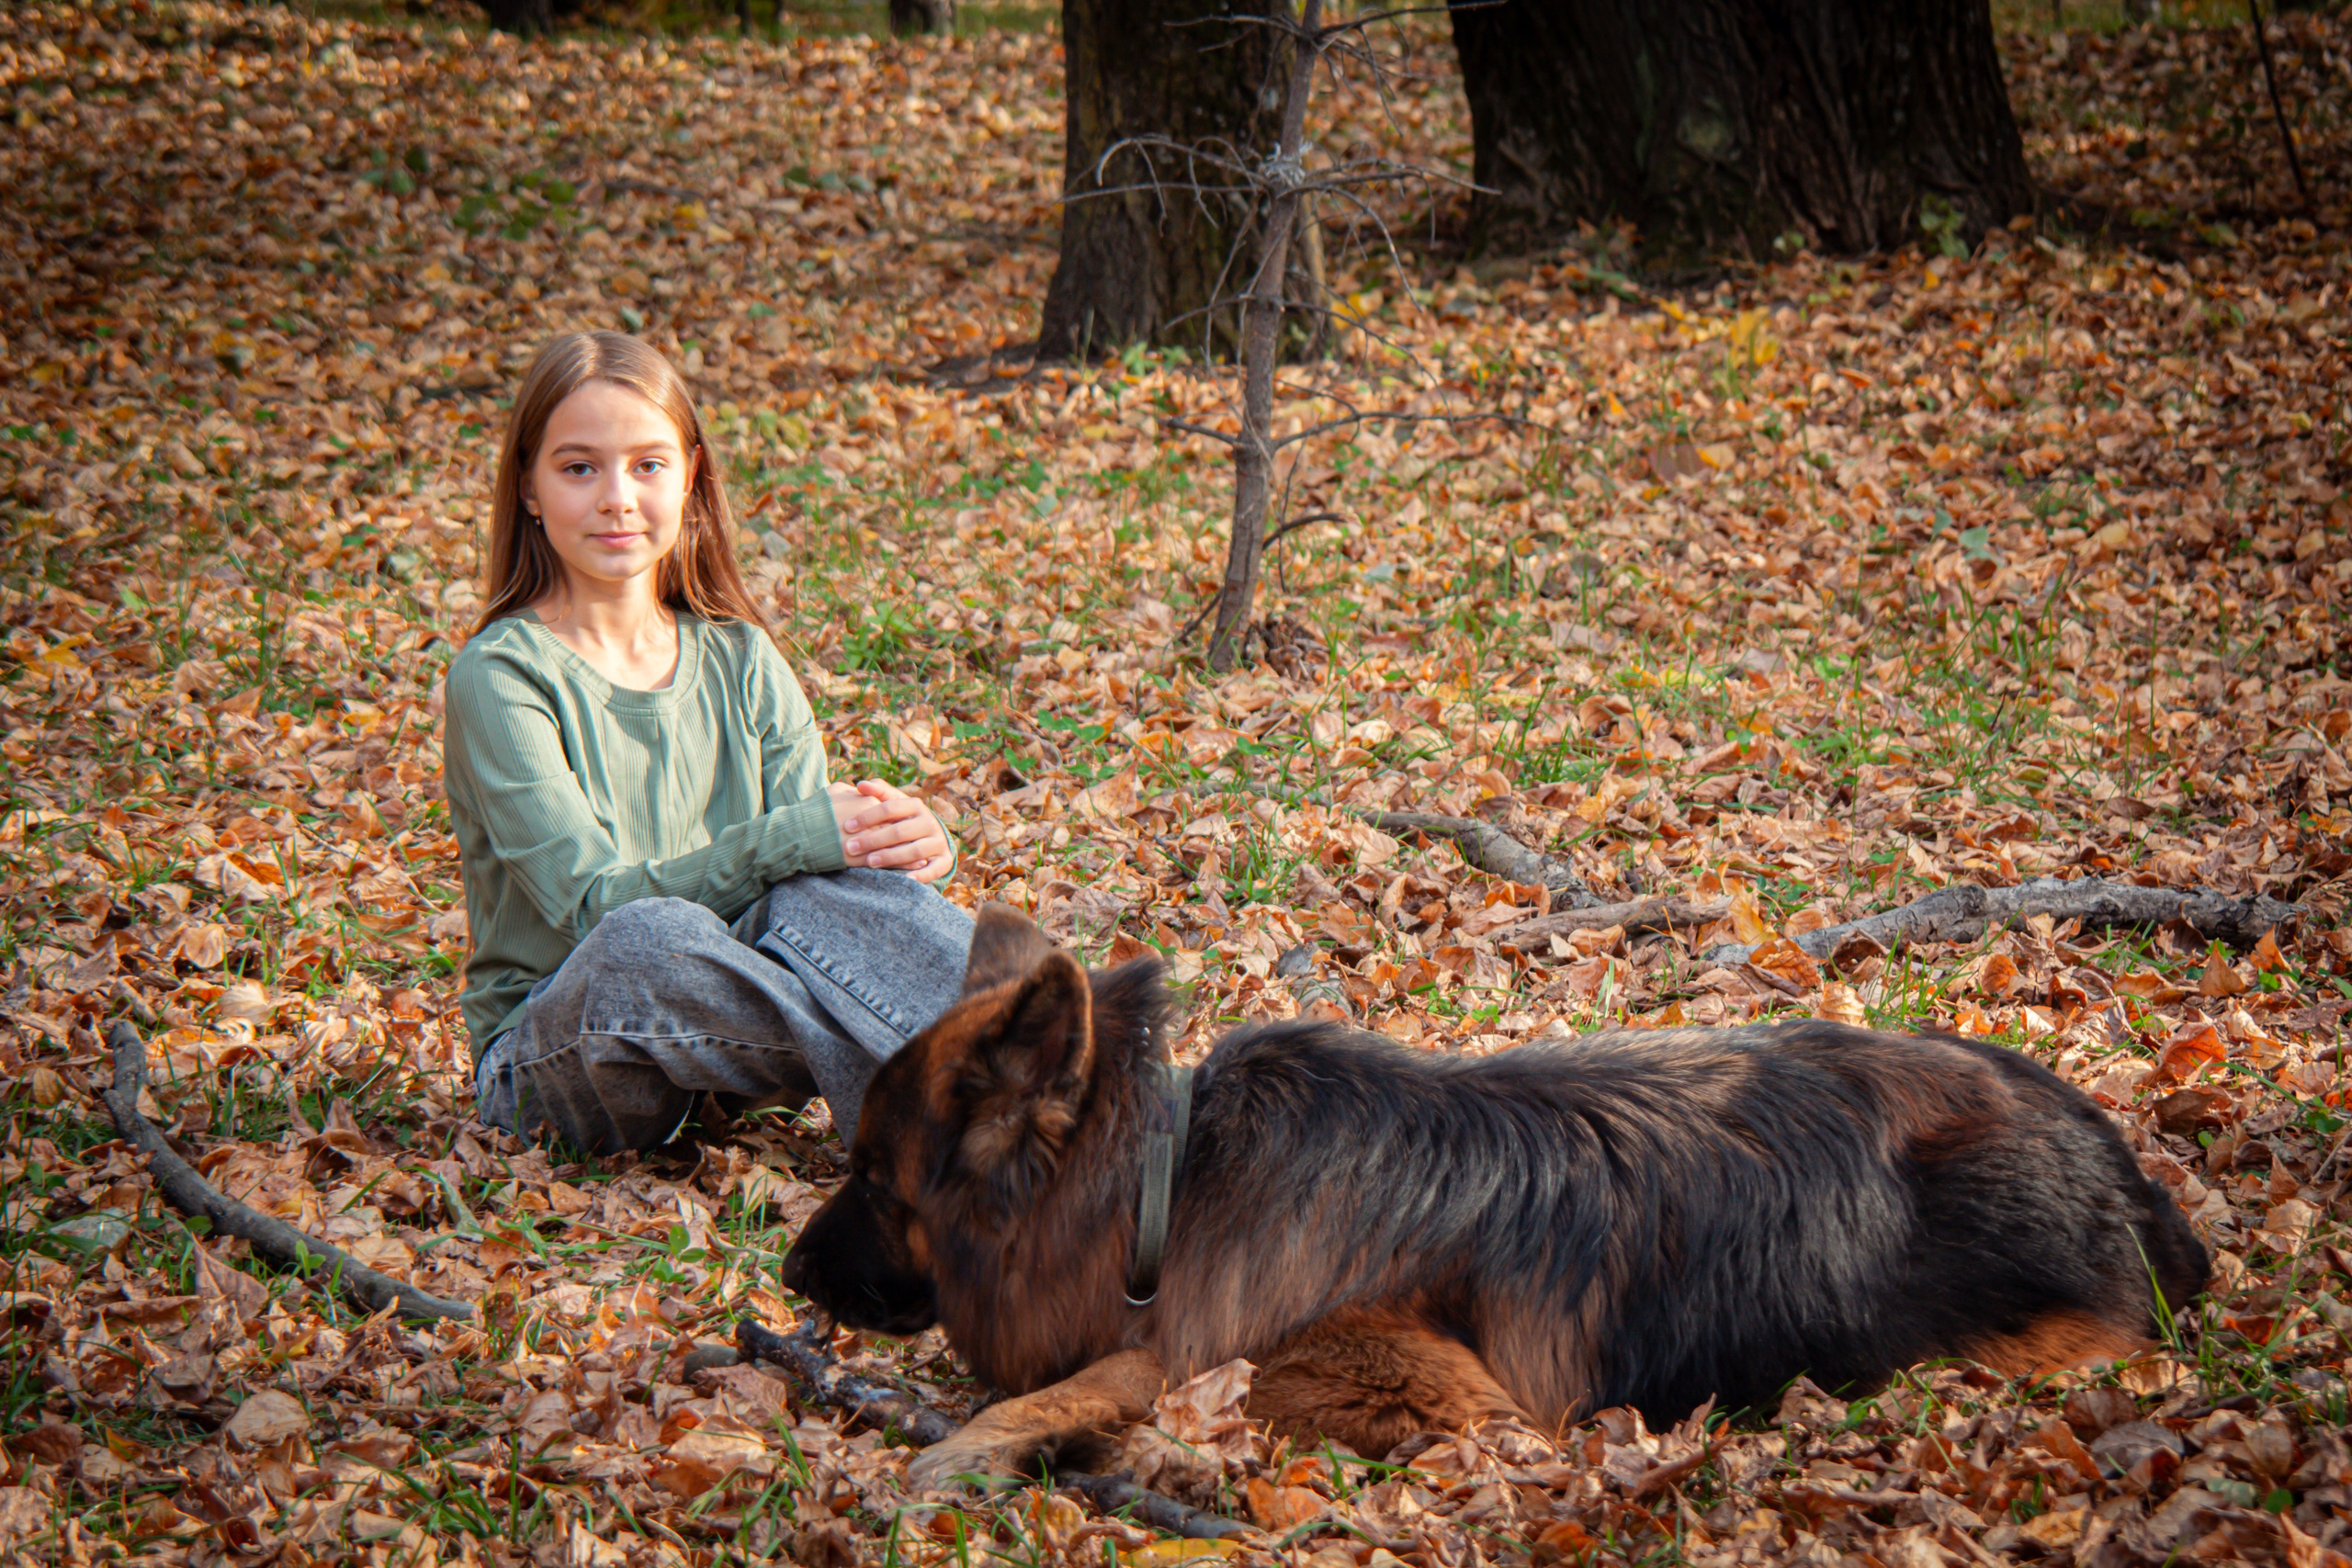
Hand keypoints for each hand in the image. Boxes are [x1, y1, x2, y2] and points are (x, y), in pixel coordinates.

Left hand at [829, 779, 951, 882]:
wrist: (934, 836)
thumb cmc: (904, 818)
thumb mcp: (895, 803)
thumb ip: (879, 792)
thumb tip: (860, 785)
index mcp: (915, 805)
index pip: (889, 808)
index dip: (867, 817)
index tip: (847, 826)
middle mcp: (929, 822)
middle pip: (899, 831)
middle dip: (873, 840)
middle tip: (850, 847)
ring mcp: (938, 842)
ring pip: (915, 851)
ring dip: (892, 857)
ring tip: (870, 862)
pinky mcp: (944, 860)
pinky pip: (934, 869)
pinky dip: (921, 875)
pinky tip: (905, 879)